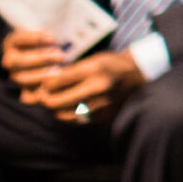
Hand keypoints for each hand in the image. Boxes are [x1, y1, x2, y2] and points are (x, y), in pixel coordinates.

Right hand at [0, 27, 70, 86]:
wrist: (46, 57)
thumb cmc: (49, 40)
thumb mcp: (48, 31)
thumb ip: (50, 31)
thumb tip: (64, 22)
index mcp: (12, 42)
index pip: (17, 39)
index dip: (33, 38)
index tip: (52, 38)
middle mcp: (10, 60)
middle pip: (18, 62)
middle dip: (40, 59)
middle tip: (60, 55)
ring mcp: (16, 75)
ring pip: (22, 79)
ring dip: (41, 75)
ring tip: (59, 70)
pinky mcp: (24, 90)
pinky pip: (27, 96)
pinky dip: (39, 92)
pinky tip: (53, 85)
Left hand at [22, 48, 145, 123]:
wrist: (138, 75)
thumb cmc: (112, 64)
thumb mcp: (92, 61)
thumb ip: (69, 73)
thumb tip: (44, 85)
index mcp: (93, 70)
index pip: (56, 82)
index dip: (44, 85)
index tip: (44, 84)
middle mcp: (96, 88)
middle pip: (55, 102)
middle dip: (46, 99)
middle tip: (45, 95)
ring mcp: (100, 104)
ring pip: (62, 115)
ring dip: (56, 109)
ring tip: (59, 101)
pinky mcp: (102, 116)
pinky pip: (76, 121)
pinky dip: (69, 115)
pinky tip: (72, 107)